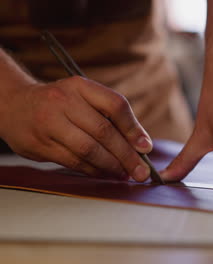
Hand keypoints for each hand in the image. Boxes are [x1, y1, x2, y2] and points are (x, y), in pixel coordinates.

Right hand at [0, 76, 152, 180]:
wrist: (13, 104)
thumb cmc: (59, 102)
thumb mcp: (83, 96)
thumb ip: (110, 115)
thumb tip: (141, 144)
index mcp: (80, 87)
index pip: (115, 105)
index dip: (133, 128)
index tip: (146, 147)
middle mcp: (63, 102)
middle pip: (103, 132)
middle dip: (126, 155)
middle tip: (141, 171)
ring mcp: (49, 123)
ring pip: (88, 150)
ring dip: (111, 166)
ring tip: (125, 174)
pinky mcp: (39, 145)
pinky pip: (73, 162)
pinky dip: (93, 170)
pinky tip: (104, 174)